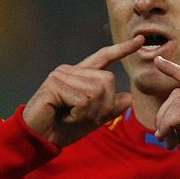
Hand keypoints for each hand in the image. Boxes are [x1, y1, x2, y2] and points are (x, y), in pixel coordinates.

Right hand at [23, 36, 143, 146]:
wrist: (38, 139)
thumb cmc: (62, 128)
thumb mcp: (92, 119)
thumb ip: (109, 108)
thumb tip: (128, 98)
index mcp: (80, 75)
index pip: (104, 57)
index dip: (122, 49)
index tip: (140, 40)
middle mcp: (71, 70)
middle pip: (107, 81)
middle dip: (102, 106)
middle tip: (82, 117)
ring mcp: (61, 75)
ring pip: (96, 92)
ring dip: (88, 112)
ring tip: (71, 117)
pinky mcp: (54, 84)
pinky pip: (82, 100)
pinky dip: (78, 114)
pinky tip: (64, 116)